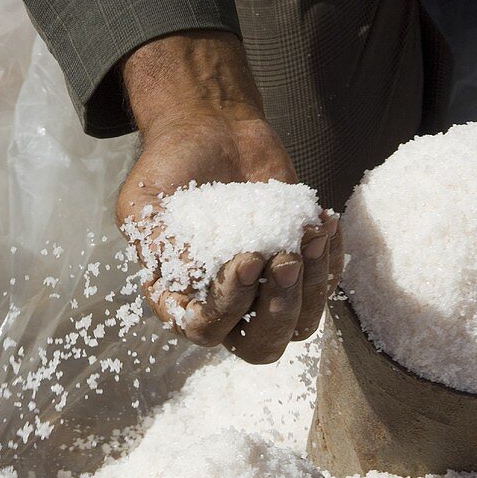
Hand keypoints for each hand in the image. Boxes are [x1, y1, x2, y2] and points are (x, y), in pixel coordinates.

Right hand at [116, 32, 342, 363]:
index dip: (229, 305)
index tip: (246, 259)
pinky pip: (325, 286)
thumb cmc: (170, 168)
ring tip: (311, 234)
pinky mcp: (300, 269)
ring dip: (312, 284)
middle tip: (286, 259)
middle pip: (260, 346)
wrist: (209, 131)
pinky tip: (323, 222)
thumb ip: (162, 244)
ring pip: (300, 323)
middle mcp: (225, 309)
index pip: (208, 330)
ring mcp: (266, 293)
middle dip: (278, 308)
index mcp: (181, 303)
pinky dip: (330, 258)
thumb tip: (195, 277)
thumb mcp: (146, 203)